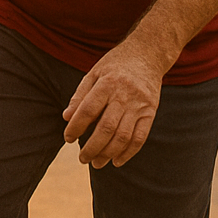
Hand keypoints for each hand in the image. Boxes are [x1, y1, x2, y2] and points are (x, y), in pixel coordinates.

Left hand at [62, 40, 163, 168]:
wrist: (147, 55)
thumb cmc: (115, 65)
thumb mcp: (93, 73)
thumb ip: (80, 96)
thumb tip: (66, 118)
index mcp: (107, 83)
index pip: (88, 110)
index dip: (76, 127)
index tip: (67, 138)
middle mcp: (124, 95)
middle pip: (106, 128)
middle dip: (92, 147)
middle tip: (82, 159)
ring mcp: (140, 105)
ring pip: (123, 136)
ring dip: (108, 153)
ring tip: (96, 163)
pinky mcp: (150, 112)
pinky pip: (140, 137)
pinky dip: (129, 153)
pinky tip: (117, 161)